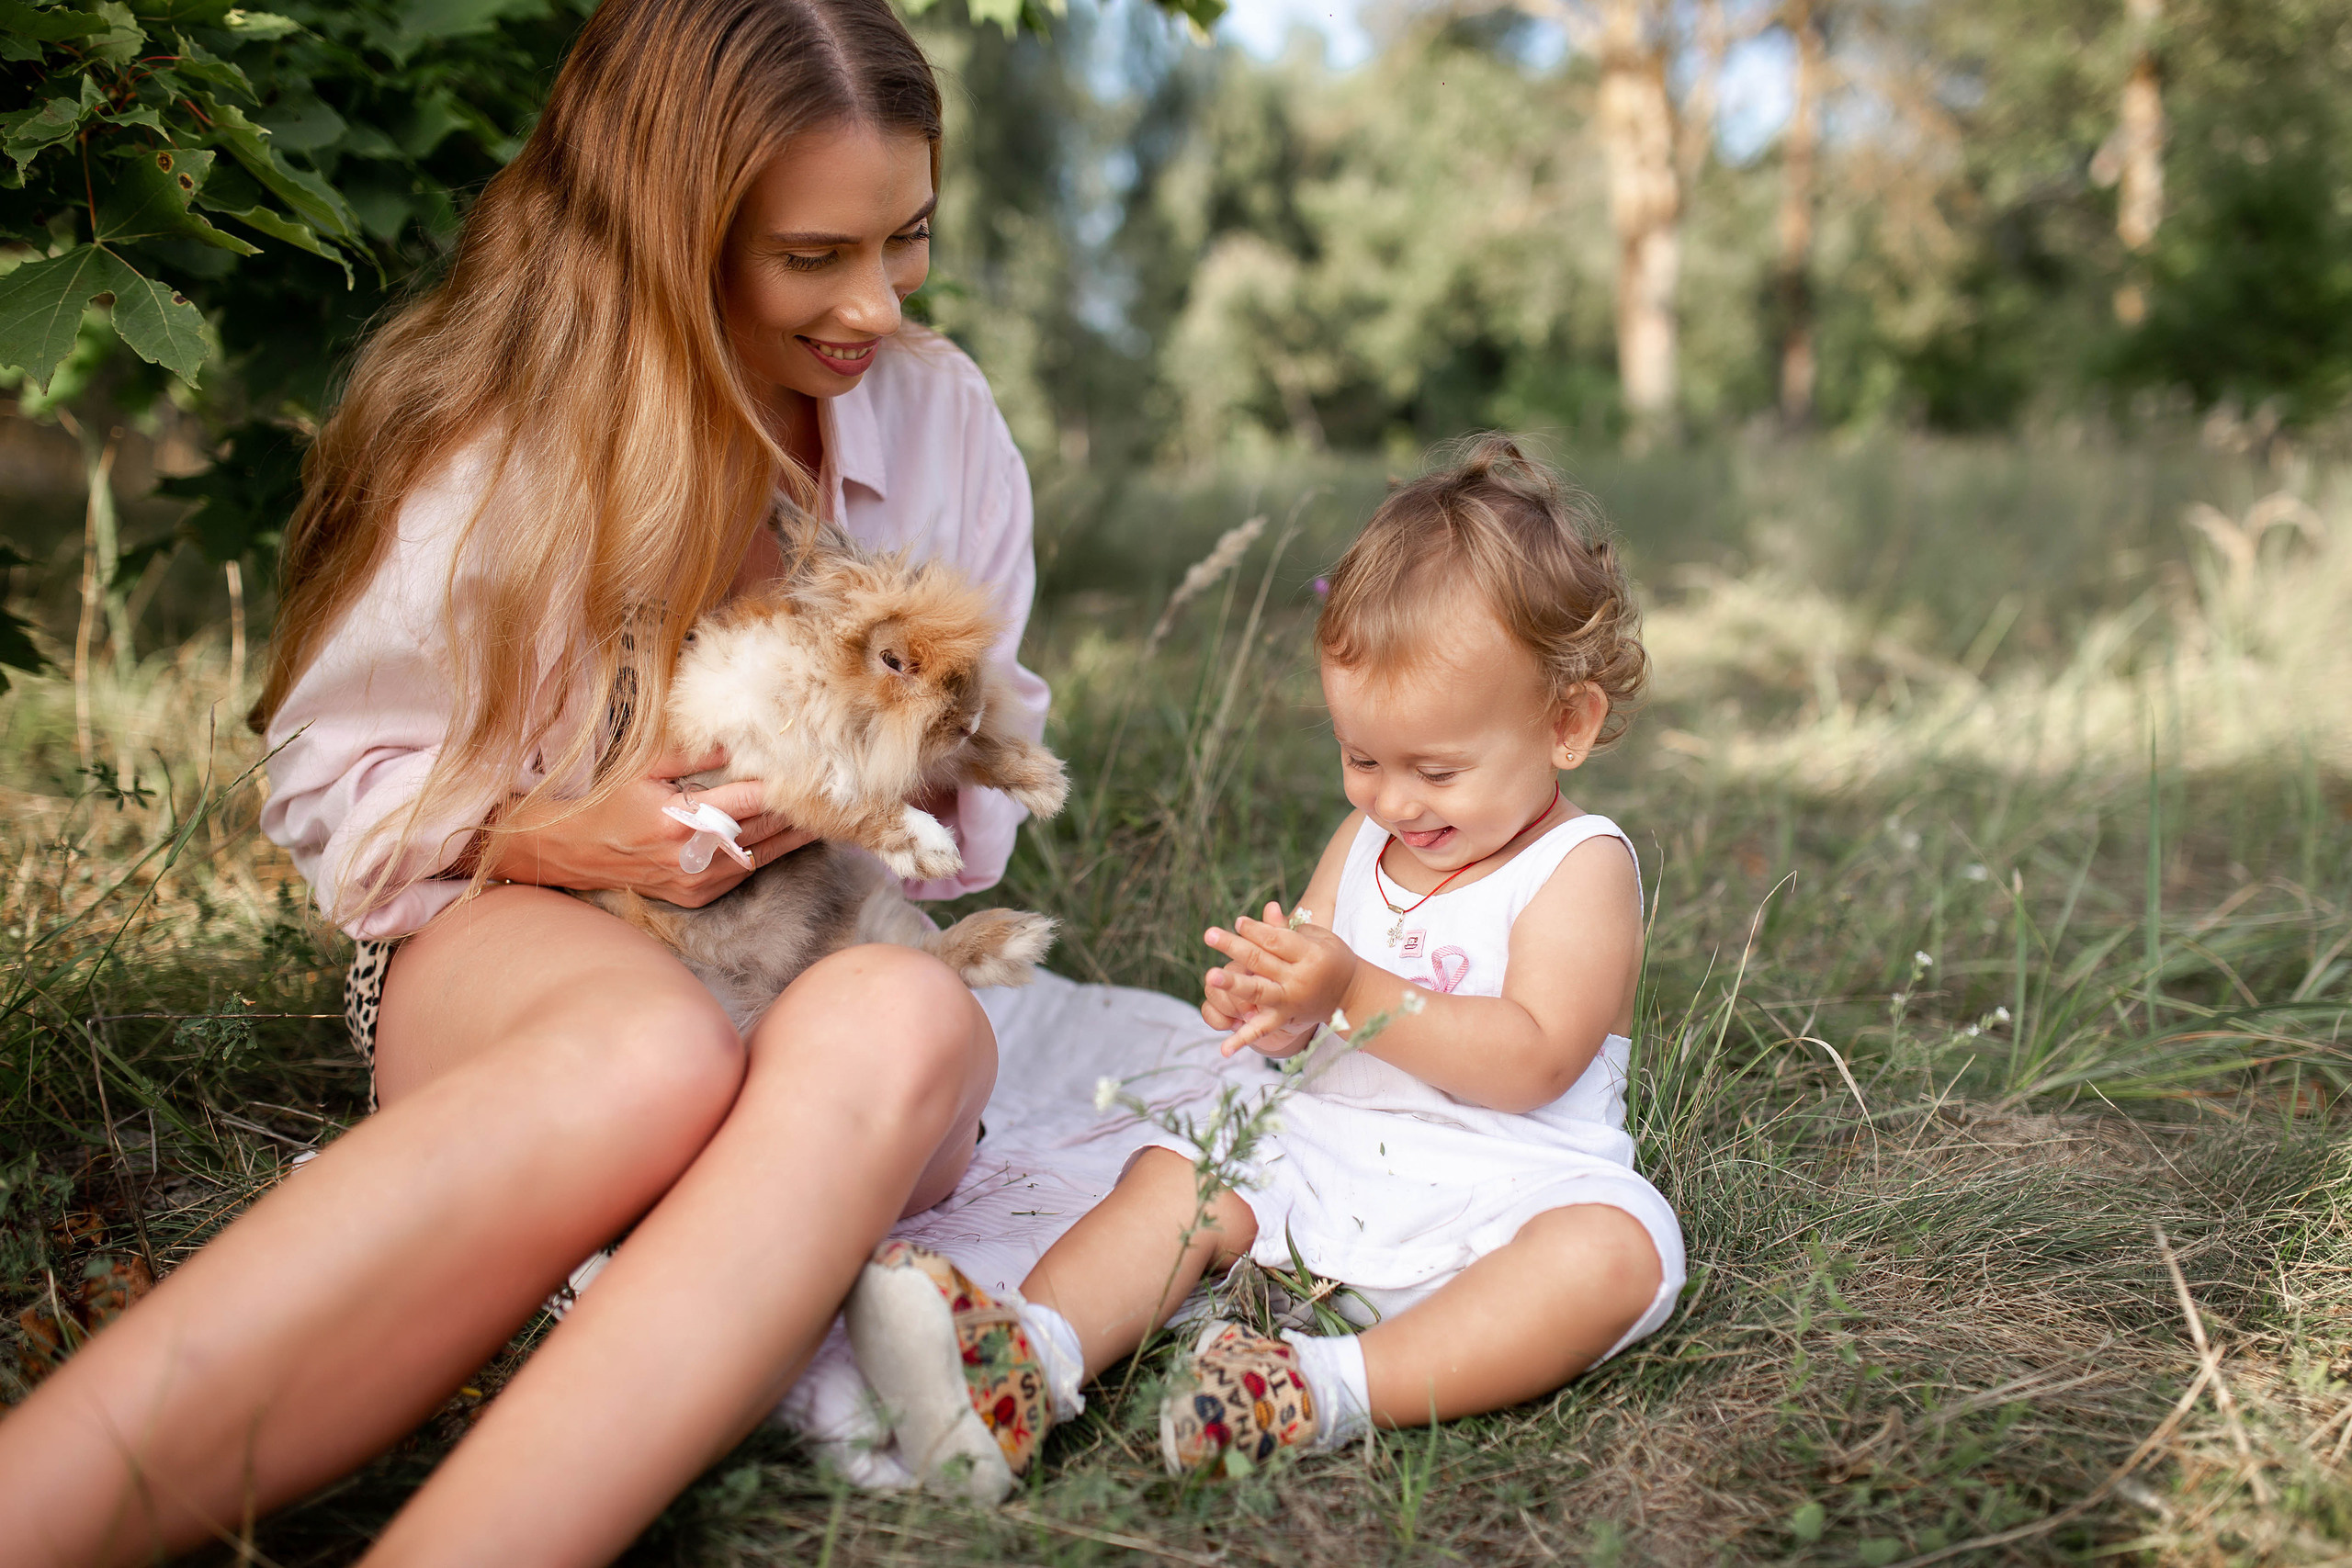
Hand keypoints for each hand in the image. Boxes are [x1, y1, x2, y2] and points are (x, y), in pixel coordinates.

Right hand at [482, 745, 815, 905]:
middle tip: (836, 788)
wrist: (574, 852)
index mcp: (680, 820)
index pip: (749, 800)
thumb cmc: (608, 802)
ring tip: (829, 811)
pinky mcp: (699, 896)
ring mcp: (698, 881)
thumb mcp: (644, 766)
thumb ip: (692, 752)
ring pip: (764, 854)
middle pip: (765, 828)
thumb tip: (738, 738)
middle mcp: (693, 856)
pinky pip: (746, 870)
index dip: (784, 785)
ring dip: (797, 834)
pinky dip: (771, 851)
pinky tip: (793, 834)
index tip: (813, 768)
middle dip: (801, 808)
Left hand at [1201, 902, 1359, 1057]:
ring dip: (1233, 985)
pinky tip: (1224, 1050)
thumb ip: (1287, 927)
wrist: (1351, 995)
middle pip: (1261, 961)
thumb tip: (1267, 908)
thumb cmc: (1330, 958)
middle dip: (1234, 946)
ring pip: (1257, 992)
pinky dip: (1242, 1040)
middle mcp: (1299, 979)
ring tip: (1211, 977)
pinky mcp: (1285, 1019)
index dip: (1255, 930)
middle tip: (1209, 934)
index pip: (1275, 940)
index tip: (1237, 922)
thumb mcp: (1316, 938)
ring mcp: (1290, 1001)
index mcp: (1310, 955)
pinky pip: (1262, 1030)